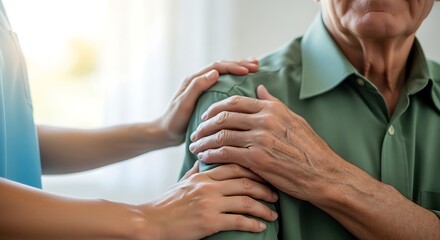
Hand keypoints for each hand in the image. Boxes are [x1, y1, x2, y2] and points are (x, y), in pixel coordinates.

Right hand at [138, 161, 277, 239]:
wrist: (151, 221)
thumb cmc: (167, 203)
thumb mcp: (183, 181)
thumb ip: (198, 169)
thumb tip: (207, 158)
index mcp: (204, 175)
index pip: (235, 165)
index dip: (254, 169)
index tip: (266, 175)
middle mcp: (208, 186)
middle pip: (245, 181)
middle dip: (264, 188)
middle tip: (275, 194)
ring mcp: (209, 203)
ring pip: (245, 201)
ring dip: (263, 208)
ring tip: (273, 214)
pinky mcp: (209, 222)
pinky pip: (238, 221)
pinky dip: (253, 224)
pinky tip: (260, 227)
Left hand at [158, 59, 258, 145]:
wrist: (165, 133)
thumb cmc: (174, 121)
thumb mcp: (184, 105)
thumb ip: (197, 88)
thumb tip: (214, 73)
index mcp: (193, 80)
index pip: (217, 67)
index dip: (233, 67)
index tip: (248, 70)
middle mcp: (198, 81)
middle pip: (221, 67)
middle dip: (239, 64)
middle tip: (256, 65)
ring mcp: (202, 88)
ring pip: (223, 74)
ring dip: (238, 70)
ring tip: (254, 69)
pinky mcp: (206, 96)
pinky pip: (223, 84)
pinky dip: (234, 80)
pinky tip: (245, 84)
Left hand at [189, 85, 345, 202]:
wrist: (323, 174)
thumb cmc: (311, 149)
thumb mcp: (294, 119)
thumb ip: (273, 103)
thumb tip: (259, 88)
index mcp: (271, 109)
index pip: (234, 102)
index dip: (215, 108)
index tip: (205, 116)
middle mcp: (263, 120)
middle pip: (223, 116)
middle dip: (204, 124)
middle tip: (196, 132)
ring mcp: (259, 139)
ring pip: (221, 135)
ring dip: (204, 141)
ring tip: (195, 146)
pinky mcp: (256, 159)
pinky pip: (225, 153)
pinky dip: (211, 155)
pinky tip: (204, 158)